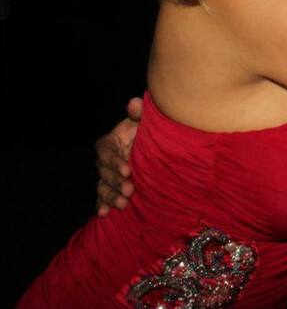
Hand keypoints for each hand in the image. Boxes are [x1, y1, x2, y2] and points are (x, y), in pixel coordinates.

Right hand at [95, 97, 142, 216]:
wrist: (152, 147)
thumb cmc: (145, 131)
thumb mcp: (142, 121)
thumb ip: (138, 113)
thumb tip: (135, 103)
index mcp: (109, 143)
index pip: (106, 154)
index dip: (114, 162)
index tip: (127, 170)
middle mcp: (104, 161)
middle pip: (104, 173)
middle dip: (115, 183)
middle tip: (129, 190)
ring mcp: (107, 176)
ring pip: (103, 188)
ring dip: (110, 197)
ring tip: (123, 204)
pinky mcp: (111, 188)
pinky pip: (102, 198)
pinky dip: (102, 206)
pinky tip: (104, 214)